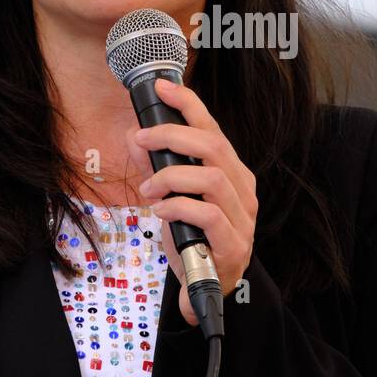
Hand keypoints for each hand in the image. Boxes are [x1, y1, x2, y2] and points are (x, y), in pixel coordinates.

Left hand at [123, 78, 257, 326]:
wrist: (205, 288)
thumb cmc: (192, 238)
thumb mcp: (170, 197)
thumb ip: (156, 167)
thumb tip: (134, 137)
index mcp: (232, 173)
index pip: (213, 129)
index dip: (189, 105)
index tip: (163, 88)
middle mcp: (243, 190)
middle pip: (214, 147)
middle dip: (171, 136)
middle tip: (141, 140)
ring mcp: (243, 217)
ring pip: (211, 177)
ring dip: (171, 176)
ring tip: (149, 188)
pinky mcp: (234, 244)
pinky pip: (208, 214)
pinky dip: (178, 206)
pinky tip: (160, 211)